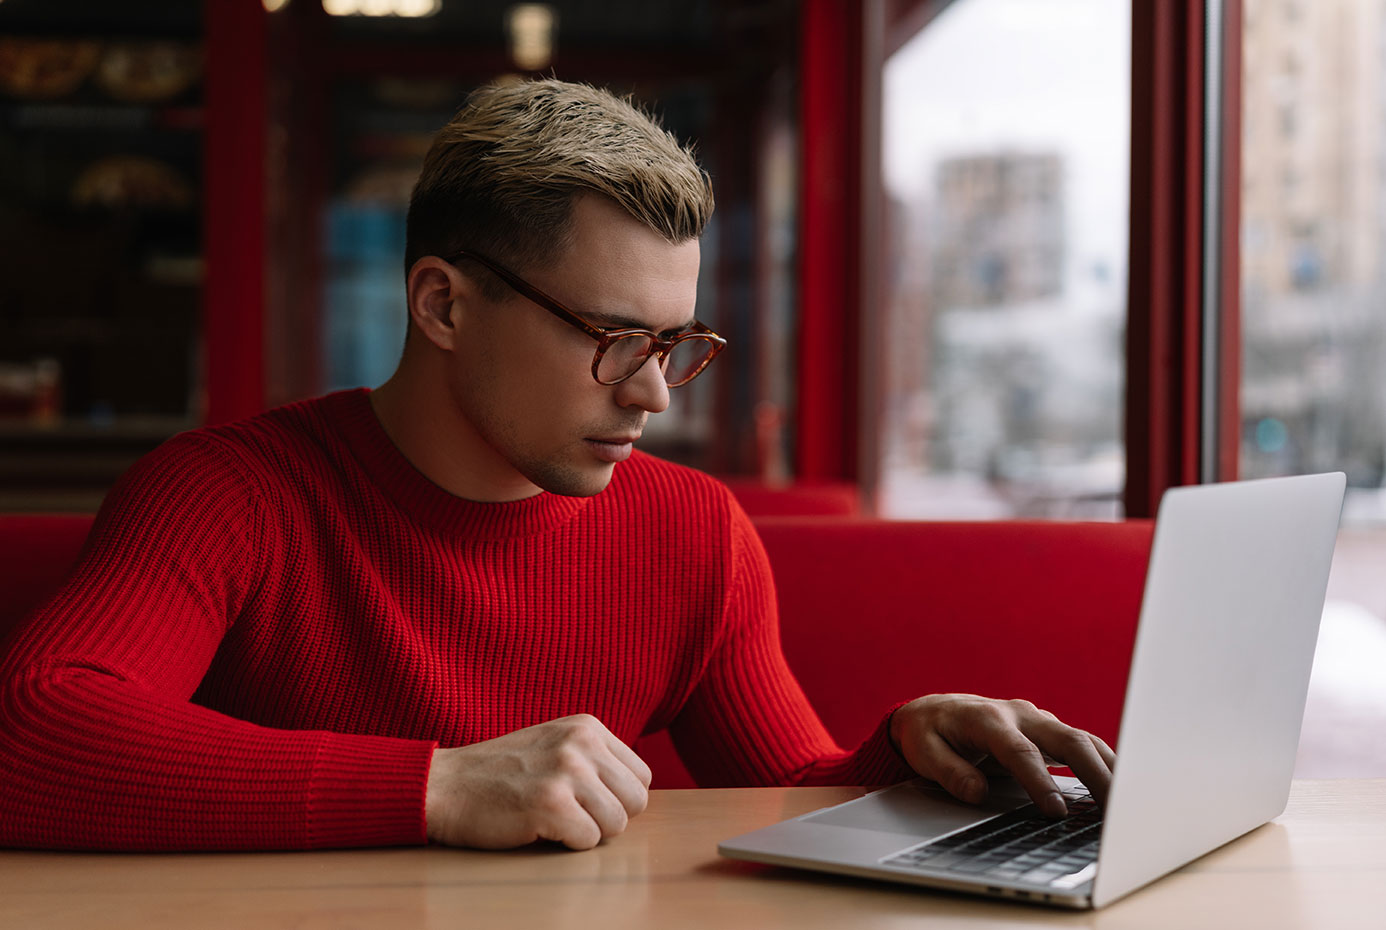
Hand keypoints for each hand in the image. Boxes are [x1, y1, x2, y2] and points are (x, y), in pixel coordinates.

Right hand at [424, 714, 651, 849]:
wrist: (444, 784)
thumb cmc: (500, 773)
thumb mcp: (555, 743)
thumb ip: (594, 758)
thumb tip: (637, 792)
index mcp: (588, 726)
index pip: (641, 775)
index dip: (618, 797)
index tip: (587, 801)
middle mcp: (582, 743)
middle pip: (636, 801)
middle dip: (609, 818)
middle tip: (574, 816)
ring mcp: (566, 772)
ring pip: (617, 824)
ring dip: (588, 832)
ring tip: (555, 820)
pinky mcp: (550, 804)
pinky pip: (589, 841)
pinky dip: (567, 844)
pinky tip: (539, 828)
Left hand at [889, 694, 1114, 817]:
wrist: (935, 710)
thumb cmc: (930, 732)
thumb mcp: (924, 751)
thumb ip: (949, 772)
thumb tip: (976, 793)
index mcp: (986, 719)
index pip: (1019, 751)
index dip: (1039, 781)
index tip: (1054, 811)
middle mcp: (1019, 714)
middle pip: (1068, 739)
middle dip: (1094, 774)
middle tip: (1113, 810)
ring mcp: (1038, 721)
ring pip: (1084, 740)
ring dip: (1110, 770)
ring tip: (1132, 804)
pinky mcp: (1049, 731)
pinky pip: (1084, 745)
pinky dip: (1105, 765)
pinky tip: (1122, 789)